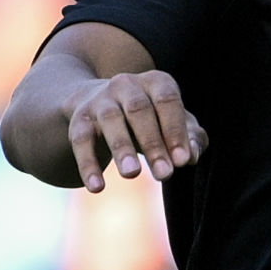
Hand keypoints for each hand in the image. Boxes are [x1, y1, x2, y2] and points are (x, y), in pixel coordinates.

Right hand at [63, 70, 206, 191]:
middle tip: (164, 174)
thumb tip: (191, 157)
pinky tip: (97, 187)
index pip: (167, 101)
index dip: (175, 130)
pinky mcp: (79, 120)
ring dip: (122, 148)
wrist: (100, 105)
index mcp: (156, 82)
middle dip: (153, 143)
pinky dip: (88, 165)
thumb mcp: (175, 122)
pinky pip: (81, 141)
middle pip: (139, 110)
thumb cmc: (152, 118)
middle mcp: (126, 85)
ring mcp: (100, 100)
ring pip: (110, 121)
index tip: (182, 161)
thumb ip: (191, 138)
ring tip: (132, 174)